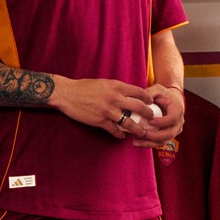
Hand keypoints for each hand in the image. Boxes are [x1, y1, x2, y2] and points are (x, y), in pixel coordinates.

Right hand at [49, 76, 163, 138]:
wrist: (67, 94)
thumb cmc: (83, 87)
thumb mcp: (104, 83)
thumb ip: (116, 88)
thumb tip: (127, 94)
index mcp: (116, 86)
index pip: (138, 91)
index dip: (147, 98)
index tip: (151, 102)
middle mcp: (115, 98)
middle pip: (138, 107)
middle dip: (148, 114)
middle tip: (152, 118)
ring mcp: (108, 111)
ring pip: (129, 122)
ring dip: (137, 129)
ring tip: (142, 132)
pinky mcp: (100, 121)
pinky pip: (114, 130)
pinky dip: (119, 134)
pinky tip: (122, 136)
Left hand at [129, 84, 184, 147]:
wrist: (171, 101)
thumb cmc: (163, 94)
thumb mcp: (157, 89)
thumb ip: (150, 92)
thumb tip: (140, 98)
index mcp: (177, 110)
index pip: (172, 119)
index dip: (162, 122)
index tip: (149, 121)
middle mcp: (178, 122)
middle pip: (169, 134)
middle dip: (154, 136)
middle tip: (141, 134)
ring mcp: (174, 130)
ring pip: (163, 141)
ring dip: (149, 143)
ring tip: (135, 141)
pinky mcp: (168, 136)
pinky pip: (159, 143)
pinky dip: (148, 144)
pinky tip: (137, 142)